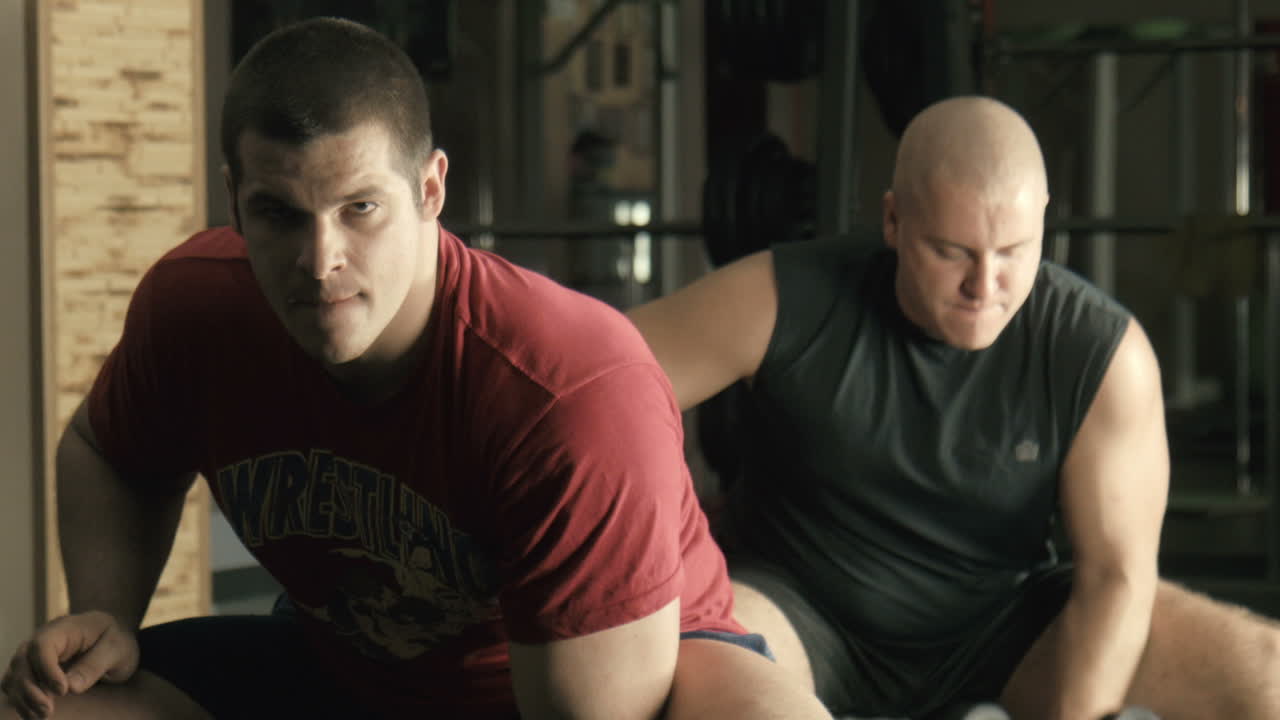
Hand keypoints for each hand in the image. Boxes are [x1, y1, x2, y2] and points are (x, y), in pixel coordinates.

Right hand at [1, 611, 139, 718]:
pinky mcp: (34, 668)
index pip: (43, 645)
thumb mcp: (116, 649)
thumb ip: (94, 666)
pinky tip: (34, 714)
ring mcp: (36, 653)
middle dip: (30, 688)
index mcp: (66, 627)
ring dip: (23, 697)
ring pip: (15, 674)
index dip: (46, 669)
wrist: (113, 638)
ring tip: (42, 715)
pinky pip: (17, 684)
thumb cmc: (116, 639)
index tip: (62, 691)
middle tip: (47, 710)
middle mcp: (44, 638)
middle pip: (22, 661)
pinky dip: (21, 700)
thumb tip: (71, 688)